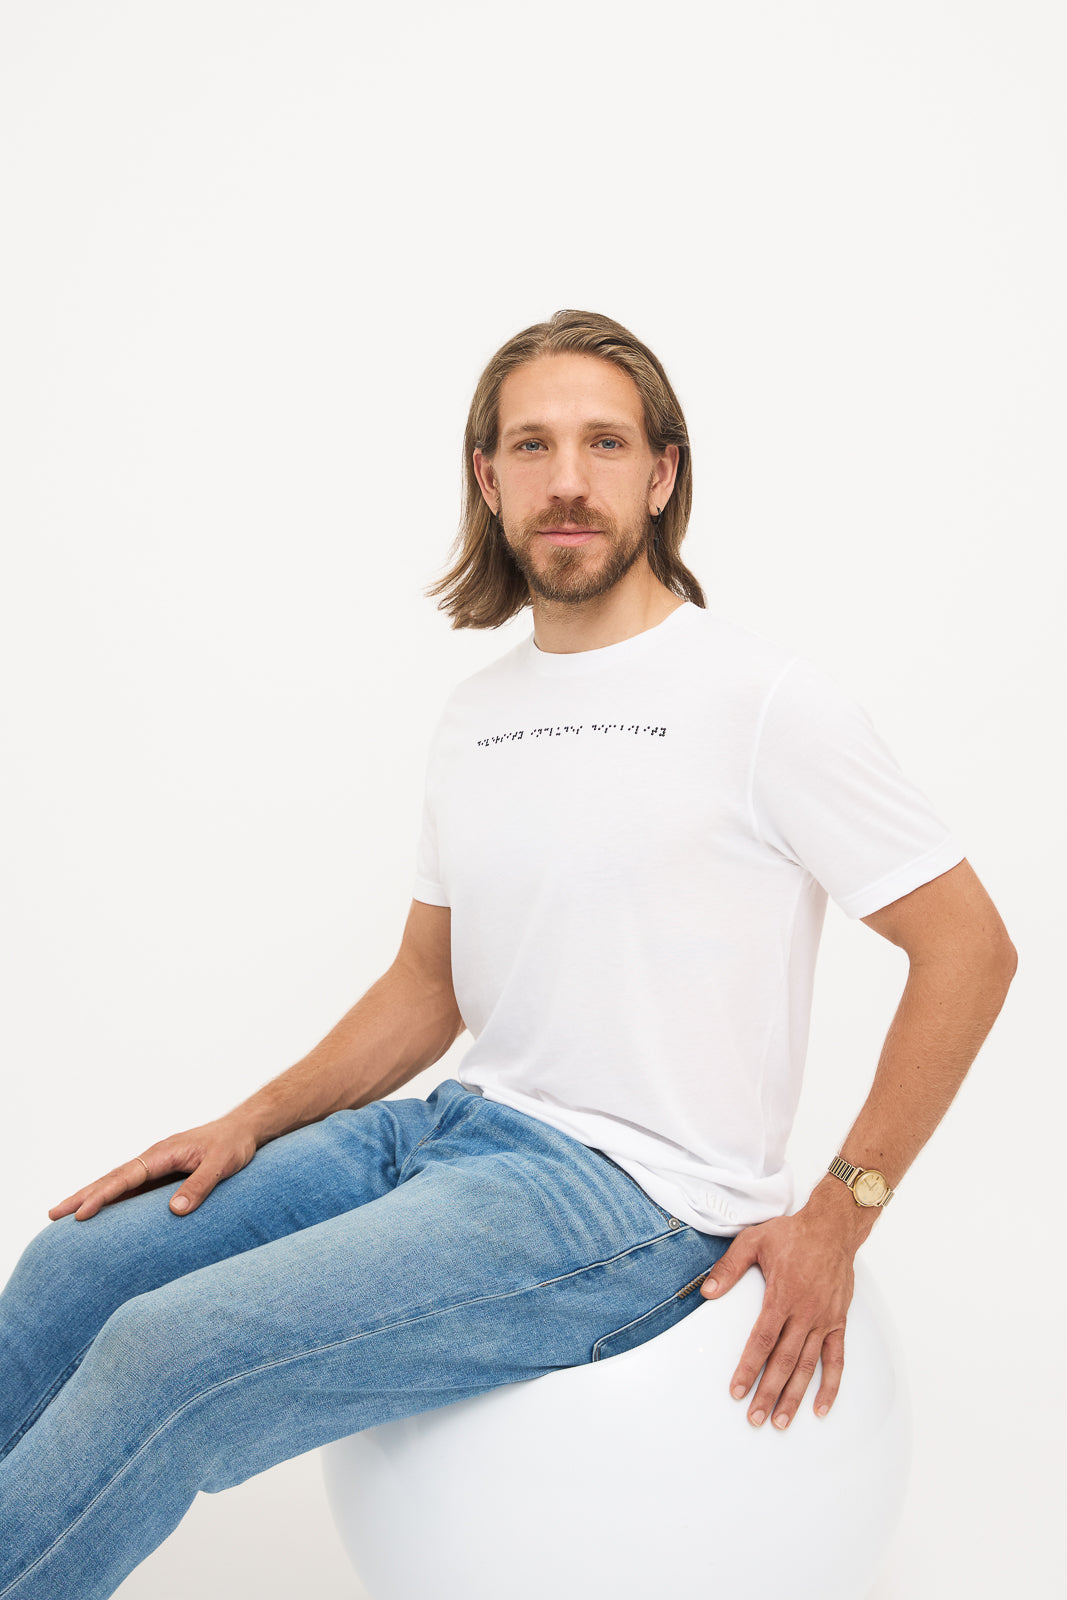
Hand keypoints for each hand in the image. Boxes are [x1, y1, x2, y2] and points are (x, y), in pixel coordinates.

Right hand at [47, 1116, 258, 1220]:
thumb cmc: (232, 1145)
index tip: (80, 1213)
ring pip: (116, 1183)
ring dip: (90, 1197)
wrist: (242, 1130)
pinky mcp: (161, 1175)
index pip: (125, 1177)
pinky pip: (130, 1188)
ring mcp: (154, 1166)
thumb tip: (175, 1210)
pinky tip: (98, 1212)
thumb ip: (200, 1185)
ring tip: (62, 1214)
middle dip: (82, 1196)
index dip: (102, 1196)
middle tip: (52, 1215)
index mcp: (162, 1153)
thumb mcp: (221, 1164)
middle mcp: (153, 1158)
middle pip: (110, 1178)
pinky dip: (110, 1198)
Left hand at [698, 1199, 861, 1429]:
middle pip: (784, 1361)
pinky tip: (821, 1407)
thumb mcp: (754, 1241)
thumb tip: (707, 1292)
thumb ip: (729, 1268)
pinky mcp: (838, 1322)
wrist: (833, 1227)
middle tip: (756, 1418)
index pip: (762, 1341)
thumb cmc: (792, 1234)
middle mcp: (805, 1313)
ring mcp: (824, 1320)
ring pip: (808, 1366)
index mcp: (782, 1296)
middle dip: (769, 1392)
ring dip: (795, 1396)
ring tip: (782, 1421)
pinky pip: (836, 1359)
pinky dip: (831, 1385)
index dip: (749, 1368)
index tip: (737, 1391)